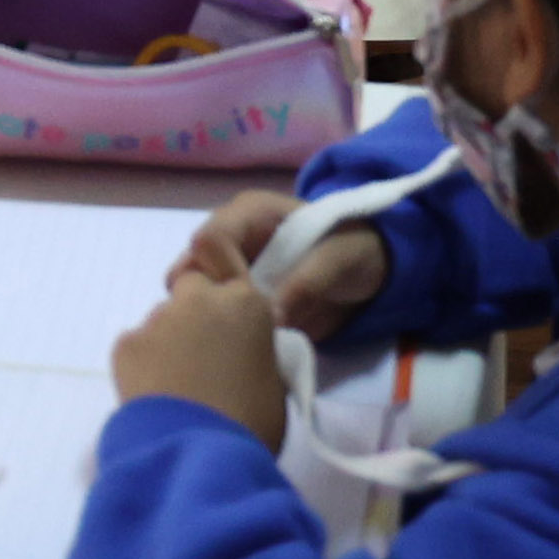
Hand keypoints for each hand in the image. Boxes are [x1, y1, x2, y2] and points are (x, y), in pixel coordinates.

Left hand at [112, 255, 287, 442]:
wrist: (197, 454)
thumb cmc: (250, 424)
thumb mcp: (273, 384)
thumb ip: (255, 354)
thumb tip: (239, 355)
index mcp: (246, 305)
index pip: (235, 282)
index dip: (230, 307)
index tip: (229, 333)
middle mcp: (201, 300)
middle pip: (192, 286)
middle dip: (195, 312)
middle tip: (200, 355)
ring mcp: (159, 318)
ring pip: (162, 319)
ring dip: (168, 342)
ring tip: (175, 387)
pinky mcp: (126, 343)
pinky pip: (136, 346)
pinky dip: (141, 365)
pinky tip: (151, 396)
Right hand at [188, 189, 393, 338]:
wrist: (369, 273)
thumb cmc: (354, 251)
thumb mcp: (339, 260)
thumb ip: (308, 282)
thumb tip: (273, 318)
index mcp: (249, 213)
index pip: (209, 240)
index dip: (223, 274)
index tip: (253, 305)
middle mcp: (230, 238)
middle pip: (189, 266)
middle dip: (207, 299)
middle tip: (238, 327)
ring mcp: (229, 270)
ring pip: (192, 293)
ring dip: (209, 317)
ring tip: (238, 339)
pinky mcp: (234, 298)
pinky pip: (210, 313)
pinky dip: (219, 330)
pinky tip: (241, 345)